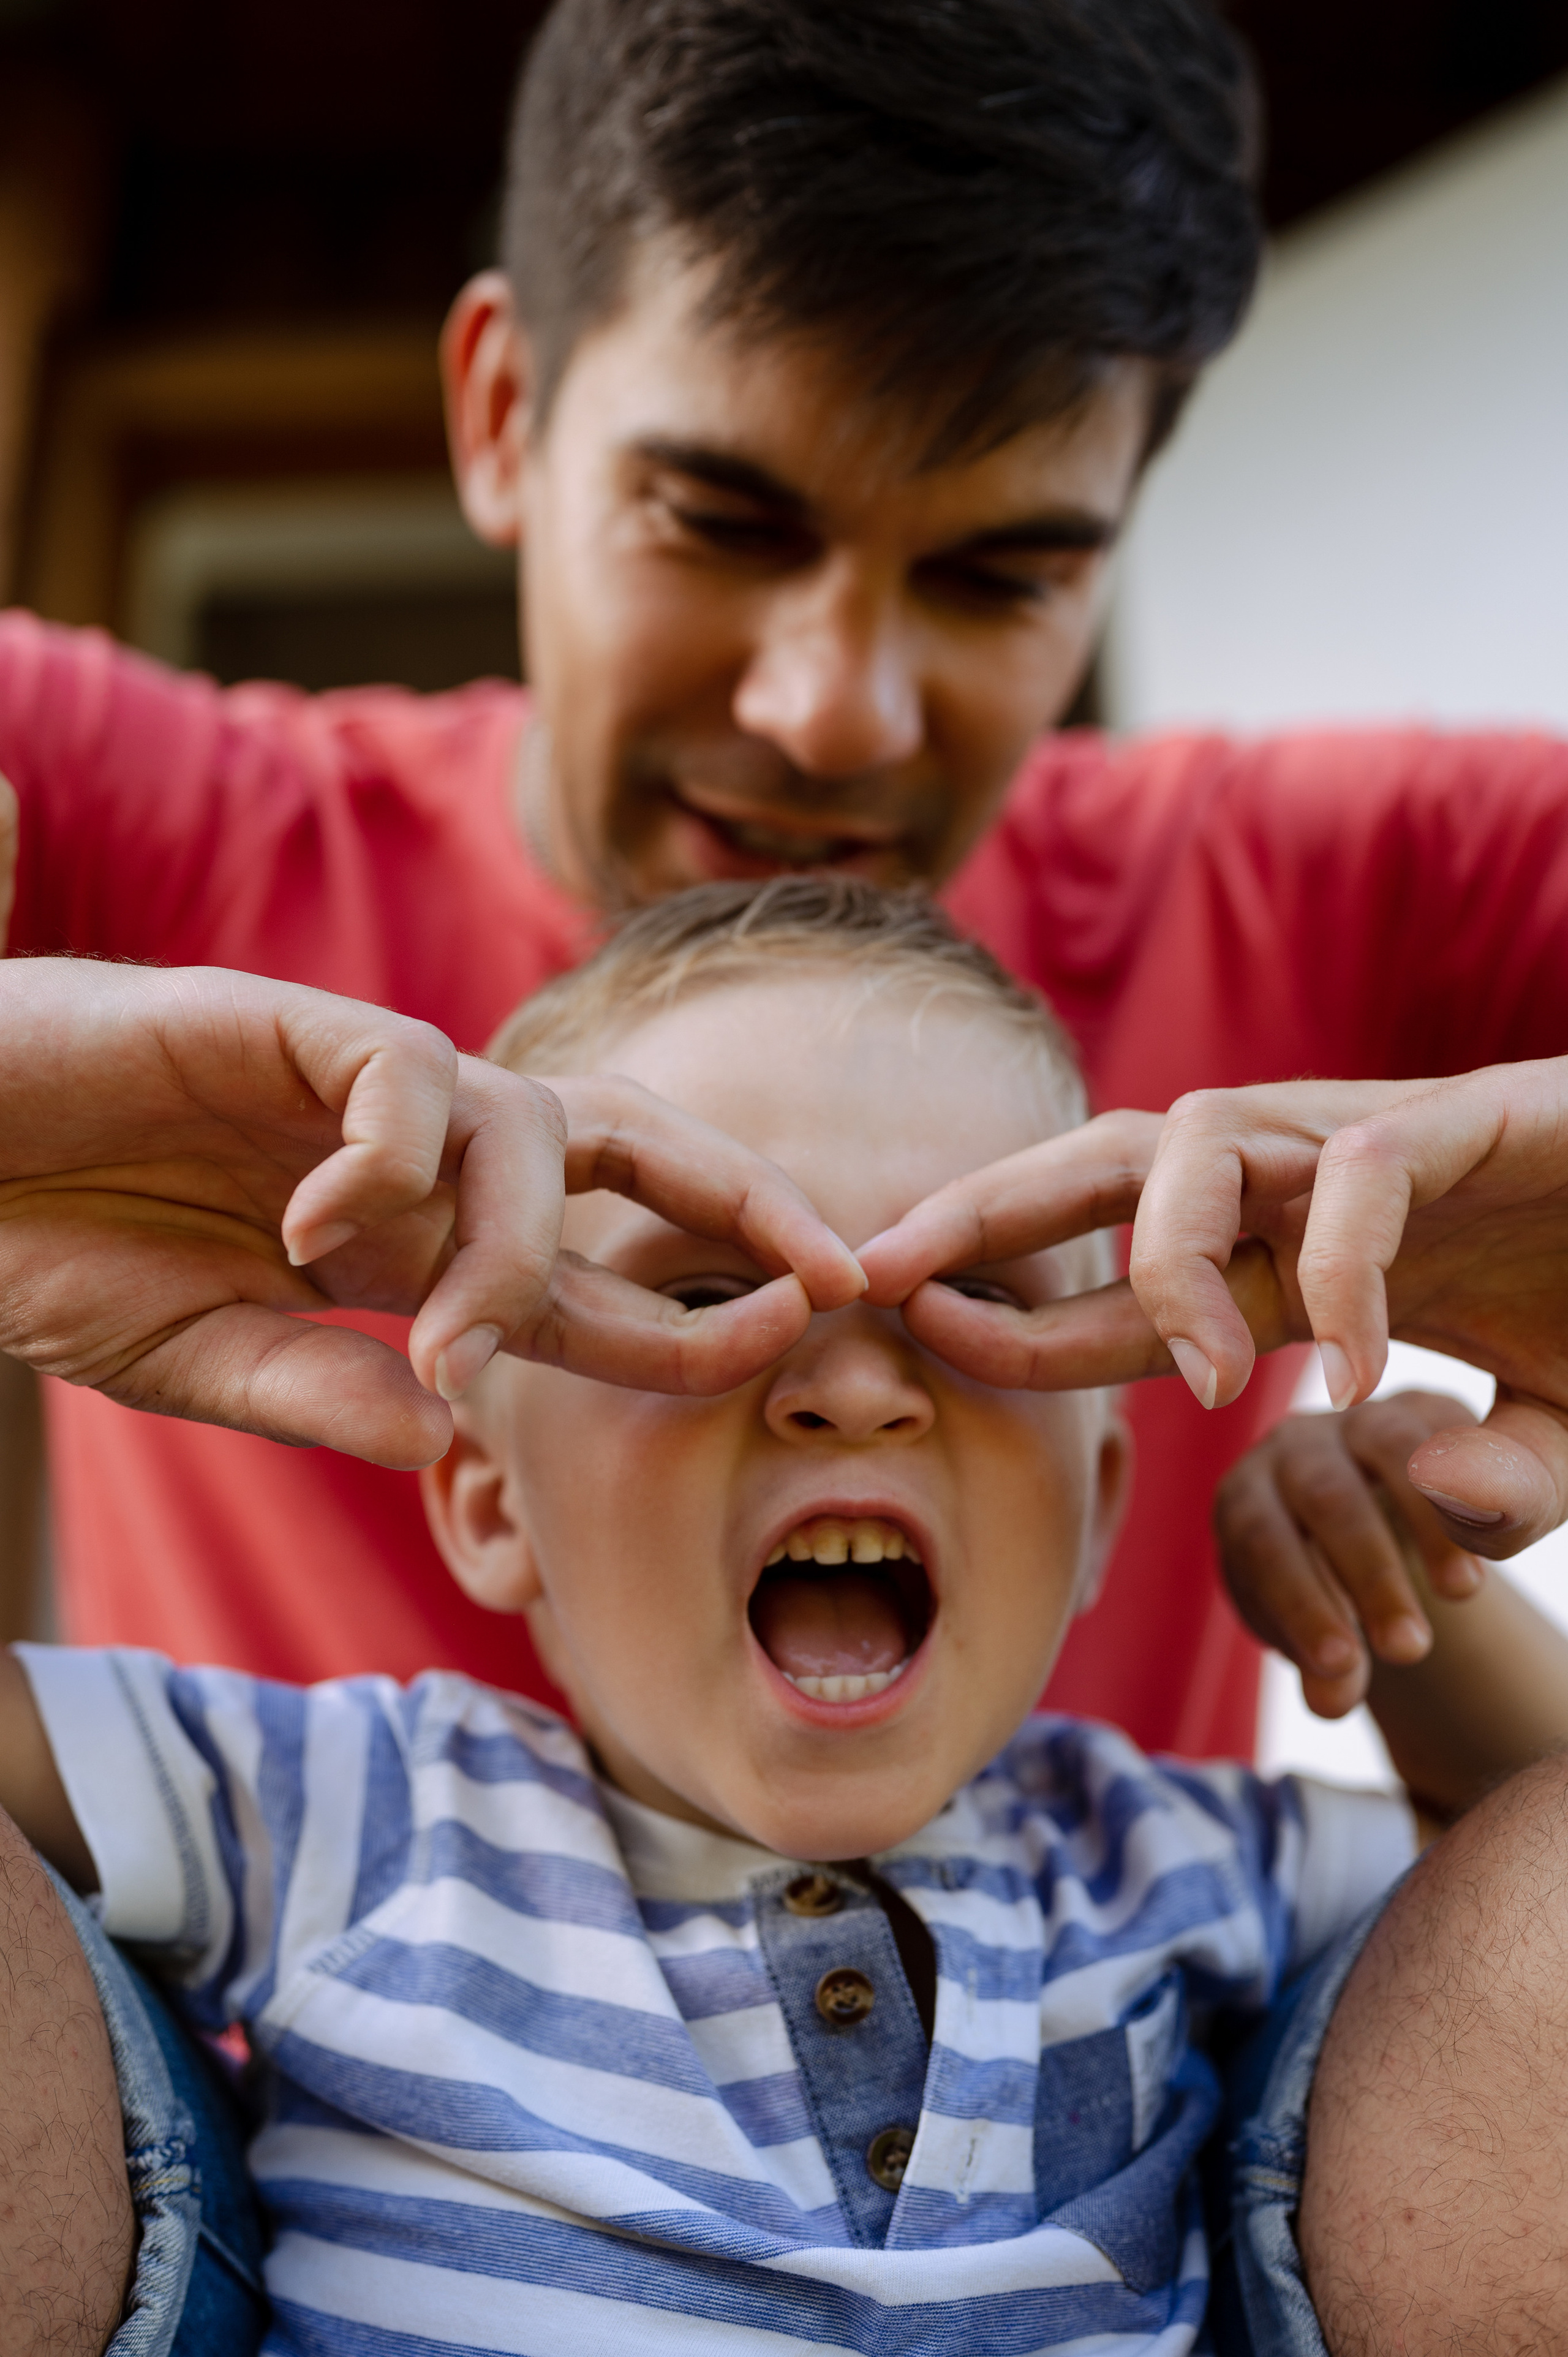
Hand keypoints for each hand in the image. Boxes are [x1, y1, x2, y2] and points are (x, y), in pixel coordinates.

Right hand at [0, 961, 863, 1466]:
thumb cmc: (51, 1243)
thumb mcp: (201, 1357)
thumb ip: (326, 1396)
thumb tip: (454, 1448)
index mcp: (410, 1245)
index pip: (591, 1283)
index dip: (694, 1318)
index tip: (792, 1347)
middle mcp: (413, 1157)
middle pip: (627, 1150)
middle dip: (741, 1197)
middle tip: (837, 1269)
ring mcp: (351, 1083)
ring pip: (523, 1124)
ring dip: (517, 1246)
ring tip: (447, 1336)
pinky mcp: (278, 1018)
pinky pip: (398, 1071)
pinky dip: (387, 1154)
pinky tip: (311, 1227)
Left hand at [858, 1062, 1567, 1553]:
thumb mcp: (1553, 1436)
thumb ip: (1490, 1487)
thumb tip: (1442, 1499)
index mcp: (1296, 1258)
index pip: (1119, 1280)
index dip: (1016, 1312)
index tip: (918, 1339)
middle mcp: (1314, 1188)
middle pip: (1110, 1163)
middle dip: (986, 1205)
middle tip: (877, 1271)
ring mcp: (1389, 1144)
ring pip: (1207, 1138)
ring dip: (1166, 1250)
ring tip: (1202, 1376)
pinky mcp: (1480, 1116)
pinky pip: (1368, 1171)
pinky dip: (1346, 1268)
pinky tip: (1361, 1372)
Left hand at [1213, 1392, 1482, 1718]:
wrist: (1364, 1529)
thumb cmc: (1322, 1588)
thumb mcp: (1316, 1629)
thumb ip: (1324, 1663)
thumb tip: (1330, 1703)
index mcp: (1248, 1498)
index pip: (1263, 1544)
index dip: (1301, 1604)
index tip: (1342, 1667)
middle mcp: (1294, 1447)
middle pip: (1326, 1498)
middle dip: (1370, 1575)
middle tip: (1410, 1650)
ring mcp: (1359, 1421)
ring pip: (1389, 1448)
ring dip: (1430, 1521)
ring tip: (1464, 1595)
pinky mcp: (1424, 1410)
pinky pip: (1450, 1428)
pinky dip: (1471, 1477)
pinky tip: (1492, 1537)